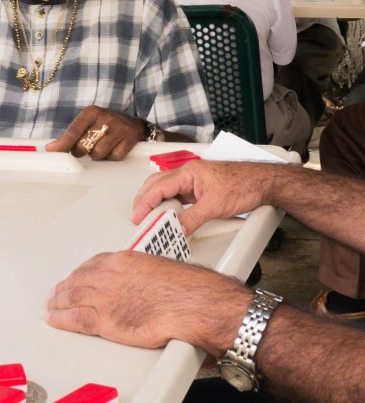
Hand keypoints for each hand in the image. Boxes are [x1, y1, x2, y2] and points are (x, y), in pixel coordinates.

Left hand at [45, 251, 248, 355]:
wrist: (195, 304)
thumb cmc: (187, 290)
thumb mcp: (159, 270)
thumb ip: (142, 277)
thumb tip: (141, 287)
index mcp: (123, 260)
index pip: (93, 264)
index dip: (80, 273)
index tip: (75, 277)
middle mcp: (110, 275)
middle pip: (78, 280)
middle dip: (65, 287)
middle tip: (57, 293)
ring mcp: (106, 296)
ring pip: (72, 297)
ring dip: (59, 303)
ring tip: (52, 306)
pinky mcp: (106, 319)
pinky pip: (76, 318)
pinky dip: (61, 319)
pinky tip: (54, 319)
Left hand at [46, 105, 144, 159]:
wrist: (132, 122)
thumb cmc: (103, 124)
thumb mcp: (86, 124)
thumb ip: (68, 136)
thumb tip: (51, 148)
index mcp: (91, 112)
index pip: (73, 131)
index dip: (63, 145)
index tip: (54, 153)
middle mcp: (105, 117)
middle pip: (84, 146)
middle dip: (81, 151)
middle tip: (86, 147)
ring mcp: (119, 127)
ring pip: (98, 154)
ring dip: (97, 155)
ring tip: (100, 146)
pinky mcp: (130, 137)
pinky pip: (114, 157)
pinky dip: (111, 156)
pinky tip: (112, 148)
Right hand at [130, 160, 269, 233]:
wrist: (265, 182)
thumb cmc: (244, 184)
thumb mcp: (215, 205)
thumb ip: (193, 218)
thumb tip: (177, 229)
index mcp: (188, 172)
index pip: (159, 187)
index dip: (145, 202)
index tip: (137, 216)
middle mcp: (188, 174)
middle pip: (157, 185)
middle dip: (144, 200)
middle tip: (137, 216)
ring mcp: (193, 181)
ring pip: (166, 189)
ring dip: (155, 202)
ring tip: (148, 216)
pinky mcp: (200, 189)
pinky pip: (178, 196)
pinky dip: (169, 205)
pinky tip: (168, 214)